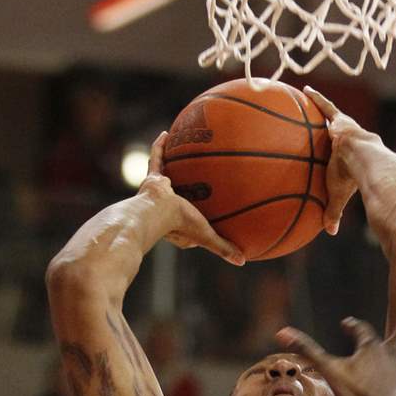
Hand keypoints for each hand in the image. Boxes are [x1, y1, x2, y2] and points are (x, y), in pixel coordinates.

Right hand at [140, 132, 244, 263]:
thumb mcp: (207, 235)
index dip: (205, 220)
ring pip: (170, 176)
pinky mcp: (152, 179)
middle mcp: (168, 208)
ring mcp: (159, 193)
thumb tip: (243, 261)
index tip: (217, 215)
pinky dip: (160, 147)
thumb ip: (223, 247)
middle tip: (202, 183)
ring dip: (176, 168)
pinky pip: (156, 159)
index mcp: (180, 225)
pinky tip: (167, 134)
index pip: (196, 222)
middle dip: (191, 191)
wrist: (153, 212)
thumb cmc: (179, 225)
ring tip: (184, 156)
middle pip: (184, 196)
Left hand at [304, 86, 372, 235]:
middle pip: (341, 131)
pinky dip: (316, 98)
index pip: (346, 153)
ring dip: (324, 108)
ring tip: (312, 100)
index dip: (343, 151)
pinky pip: (324, 106)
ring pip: (333, 116)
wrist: (365, 160)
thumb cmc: (354, 180)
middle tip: (328, 124)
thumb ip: (333, 211)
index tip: (338, 148)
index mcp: (354, 157)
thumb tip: (329, 233)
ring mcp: (346, 127)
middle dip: (335, 126)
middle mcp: (353, 139)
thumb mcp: (340, 196)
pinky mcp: (339, 119)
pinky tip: (305, 89)